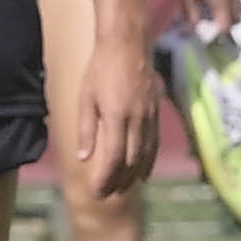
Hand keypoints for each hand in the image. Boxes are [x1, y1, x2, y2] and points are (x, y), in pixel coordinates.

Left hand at [80, 38, 162, 199]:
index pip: (113, 158)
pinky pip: (155, 143)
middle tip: (107, 196)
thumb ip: (86, 129)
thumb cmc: (100, 68)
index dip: (105, 178)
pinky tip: (143, 172)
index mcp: (117, 116)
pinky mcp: (157, 112)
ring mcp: (150, 116)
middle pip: (131, 161)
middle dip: (119, 182)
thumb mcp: (86, 98)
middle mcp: (137, 119)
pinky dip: (148, 161)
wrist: (128, 44)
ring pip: (146, 154)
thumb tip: (83, 158)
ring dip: (134, 175)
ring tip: (123, 189)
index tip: (96, 192)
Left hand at [172, 0, 240, 38]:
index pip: (227, 26)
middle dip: (227, 26)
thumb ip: (192, 13)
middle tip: (209, 29)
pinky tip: (207, 1)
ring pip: (238, 6)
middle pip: (238, 18)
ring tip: (208, 16)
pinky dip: (225, 4)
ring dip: (228, 14)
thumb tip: (193, 30)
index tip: (208, 43)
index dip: (219, 37)